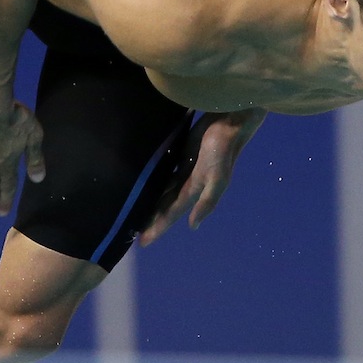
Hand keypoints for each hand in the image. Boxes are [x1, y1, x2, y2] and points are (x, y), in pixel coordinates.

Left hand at [139, 108, 265, 245]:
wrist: (230, 120)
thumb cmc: (223, 149)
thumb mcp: (218, 178)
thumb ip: (207, 201)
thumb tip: (193, 225)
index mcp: (194, 191)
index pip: (171, 214)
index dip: (158, 228)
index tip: (142, 243)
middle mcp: (188, 183)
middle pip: (164, 206)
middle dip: (152, 220)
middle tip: (132, 233)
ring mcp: (184, 169)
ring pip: (163, 191)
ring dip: (152, 202)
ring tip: (136, 213)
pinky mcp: (182, 153)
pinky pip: (165, 172)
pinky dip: (156, 181)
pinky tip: (145, 184)